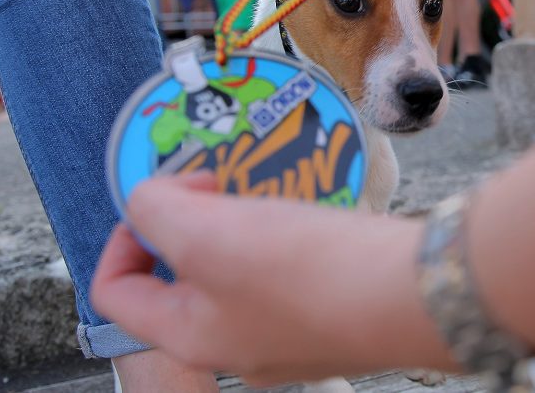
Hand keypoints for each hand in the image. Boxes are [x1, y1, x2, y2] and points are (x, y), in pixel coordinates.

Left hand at [90, 173, 453, 385]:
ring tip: (272, 194)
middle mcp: (236, 348)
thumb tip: (149, 200)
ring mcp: (289, 338)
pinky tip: (315, 216)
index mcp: (192, 337)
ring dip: (244, 227)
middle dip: (194, 222)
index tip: (168, 193)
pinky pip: (291, 275)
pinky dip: (290, 240)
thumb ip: (156, 210)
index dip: (125, 234)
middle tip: (226, 186)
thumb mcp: (209, 232)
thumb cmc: (312, 274)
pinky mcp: (332, 318)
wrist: (417, 296)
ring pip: (240, 274)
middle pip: (182, 279)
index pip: (117, 291)